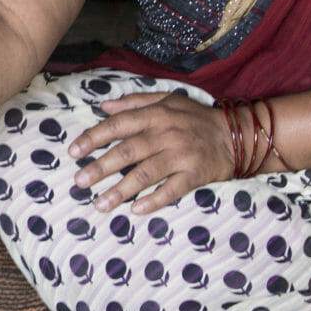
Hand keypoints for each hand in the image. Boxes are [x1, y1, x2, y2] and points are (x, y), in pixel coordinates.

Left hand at [67, 91, 232, 214]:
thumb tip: (104, 105)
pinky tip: (136, 210)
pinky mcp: (195, 175)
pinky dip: (154, 201)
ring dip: (120, 190)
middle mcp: (166, 134)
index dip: (94, 138)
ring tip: (99, 204)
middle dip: (100, 168)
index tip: (74, 151)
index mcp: (156, 115)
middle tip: (79, 181)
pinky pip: (172, 190)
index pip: (118, 125)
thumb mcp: (167, 100)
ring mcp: (181, 156)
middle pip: (127, 152)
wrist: (236, 135)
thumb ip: (135, 102)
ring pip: (145, 174)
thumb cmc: (196, 118)